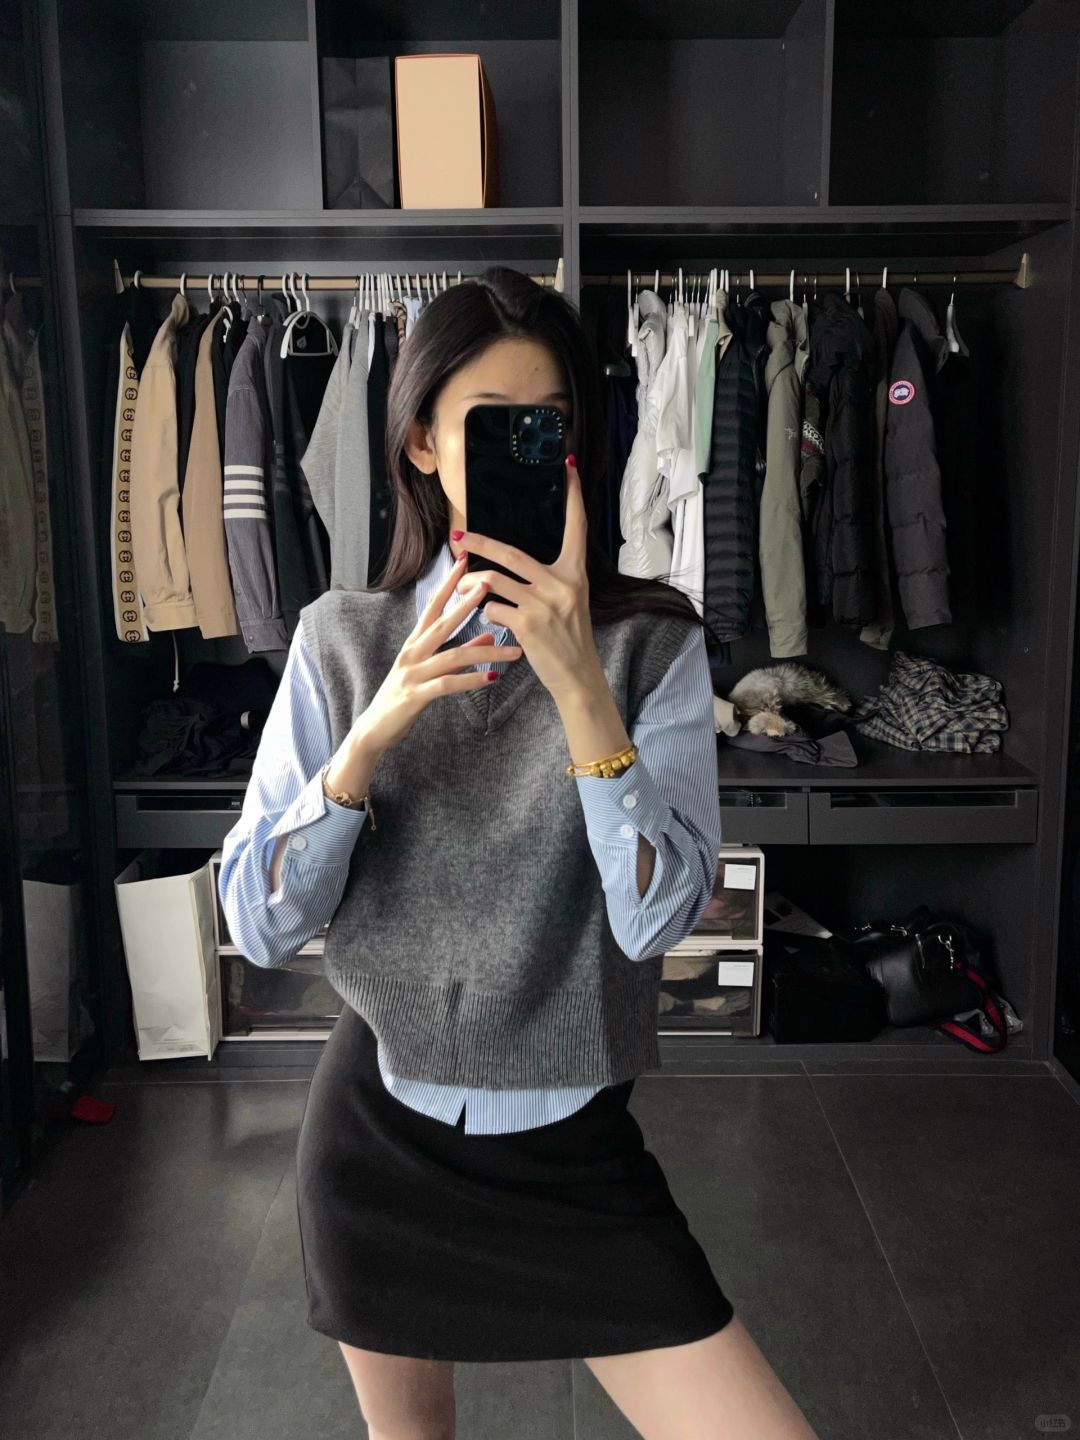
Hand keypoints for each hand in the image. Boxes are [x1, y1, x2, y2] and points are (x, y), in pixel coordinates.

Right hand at [351, 550, 522, 753]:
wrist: (374, 730)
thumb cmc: (402, 698)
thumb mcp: (429, 671)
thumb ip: (457, 653)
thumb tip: (486, 634)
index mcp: (414, 643)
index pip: (432, 607)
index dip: (448, 585)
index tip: (464, 563)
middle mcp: (411, 653)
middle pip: (442, 623)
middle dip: (466, 603)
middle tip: (489, 585)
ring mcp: (412, 673)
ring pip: (453, 656)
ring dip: (486, 651)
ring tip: (513, 650)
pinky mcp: (415, 696)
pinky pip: (448, 684)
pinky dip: (471, 680)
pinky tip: (492, 678)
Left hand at [458, 456, 603, 704]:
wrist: (577, 675)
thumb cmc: (569, 637)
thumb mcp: (571, 600)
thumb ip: (551, 577)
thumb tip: (514, 561)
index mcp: (575, 573)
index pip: (576, 526)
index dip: (572, 496)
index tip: (566, 466)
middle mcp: (562, 583)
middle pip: (512, 552)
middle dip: (480, 544)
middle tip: (459, 537)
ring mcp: (544, 602)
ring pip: (495, 581)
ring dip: (474, 586)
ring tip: (465, 588)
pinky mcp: (528, 623)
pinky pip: (493, 608)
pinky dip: (486, 613)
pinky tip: (492, 620)